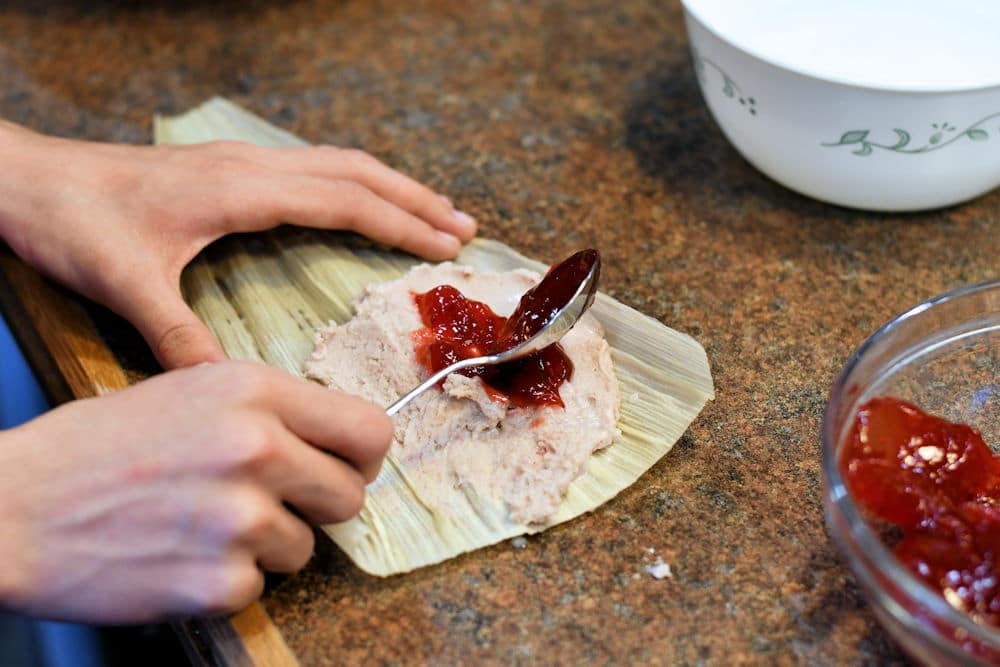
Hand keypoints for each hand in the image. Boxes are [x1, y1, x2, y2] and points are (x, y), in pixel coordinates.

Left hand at [0, 123, 476, 368]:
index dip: (401, 222)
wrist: (26, 176)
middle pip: (355, 171)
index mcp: (241, 190)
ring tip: (433, 210)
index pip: (343, 200)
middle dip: (415, 198)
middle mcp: (250, 167)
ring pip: (336, 162)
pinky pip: (311, 167)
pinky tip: (360, 202)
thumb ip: (177, 335)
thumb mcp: (124, 284)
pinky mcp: (225, 168)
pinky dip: (354, 184)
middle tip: (463, 227)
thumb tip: (229, 389)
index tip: (446, 245)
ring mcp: (238, 161)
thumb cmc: (73, 221)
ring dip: (390, 185)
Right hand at [0, 361, 390, 622]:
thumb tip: (332, 436)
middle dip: (318, 505)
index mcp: (254, 391)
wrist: (16, 506)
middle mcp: (256, 447)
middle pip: (351, 496)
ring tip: (204, 524)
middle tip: (271, 502)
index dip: (363, 456)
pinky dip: (228, 579)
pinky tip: (181, 554)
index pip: (371, 430)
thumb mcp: (190, 391)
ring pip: (306, 547)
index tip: (345, 466)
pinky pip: (259, 585)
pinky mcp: (218, 579)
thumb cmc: (99, 446)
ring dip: (266, 545)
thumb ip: (268, 409)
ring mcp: (240, 517)